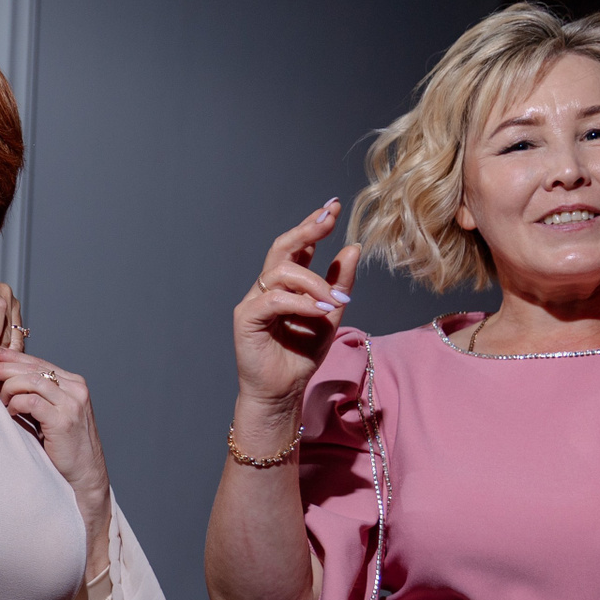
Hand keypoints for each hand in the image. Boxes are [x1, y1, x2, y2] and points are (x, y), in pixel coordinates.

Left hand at [0, 345, 111, 557]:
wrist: (83, 475)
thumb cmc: (63, 448)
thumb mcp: (50, 415)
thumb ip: (34, 396)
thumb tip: (1, 381)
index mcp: (73, 383)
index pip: (38, 362)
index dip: (12, 357)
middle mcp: (75, 389)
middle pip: (33, 368)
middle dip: (3, 367)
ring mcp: (71, 403)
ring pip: (31, 381)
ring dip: (7, 387)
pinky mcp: (63, 420)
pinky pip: (31, 402)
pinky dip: (15, 404)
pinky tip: (8, 413)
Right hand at [234, 200, 360, 418]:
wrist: (282, 391)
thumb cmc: (301, 356)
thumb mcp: (331, 315)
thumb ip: (339, 284)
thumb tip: (353, 248)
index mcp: (287, 285)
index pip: (297, 247)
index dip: (313, 226)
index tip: (333, 207)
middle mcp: (267, 288)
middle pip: (281, 248)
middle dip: (307, 230)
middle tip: (329, 218)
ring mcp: (254, 302)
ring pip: (281, 272)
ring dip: (312, 282)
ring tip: (332, 300)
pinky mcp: (246, 319)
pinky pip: (273, 299)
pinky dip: (299, 302)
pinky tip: (318, 311)